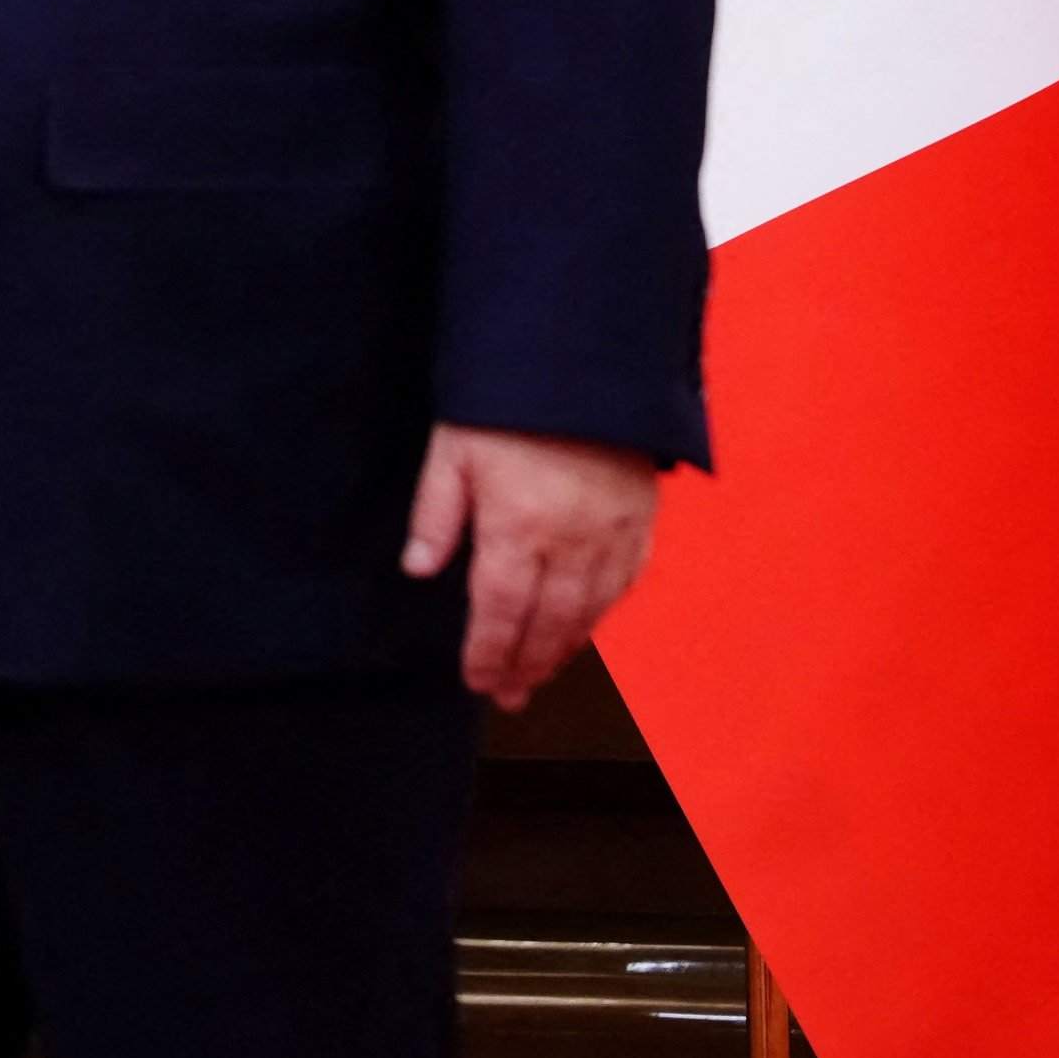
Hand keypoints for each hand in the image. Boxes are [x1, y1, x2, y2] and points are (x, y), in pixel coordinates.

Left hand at [402, 422, 661, 711]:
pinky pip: (624, 583)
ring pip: (590, 612)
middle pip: (548, 624)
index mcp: (518, 527)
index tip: (478, 680)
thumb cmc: (507, 403)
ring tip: (540, 673)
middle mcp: (571, 541)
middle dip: (526, 665)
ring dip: (563, 649)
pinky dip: (601, 614)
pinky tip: (584, 627)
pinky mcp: (640, 520)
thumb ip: (435, 513)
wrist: (584, 362)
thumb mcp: (452, 448)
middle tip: (509, 695)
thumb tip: (418, 568)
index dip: (489, 653)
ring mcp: (612, 534)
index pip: (501, 611)